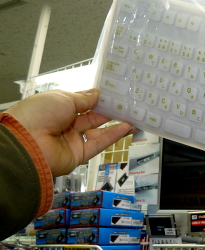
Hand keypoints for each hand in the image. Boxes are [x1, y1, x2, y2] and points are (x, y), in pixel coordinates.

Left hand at [7, 89, 134, 177]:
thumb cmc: (38, 114)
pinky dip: (113, 136)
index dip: (96, 99)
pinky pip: (98, 145)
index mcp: (57, 109)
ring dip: (116, 125)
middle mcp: (64, 125)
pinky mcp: (78, 155)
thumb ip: (83, 99)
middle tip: (127, 106)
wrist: (27, 142)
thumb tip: (96, 94)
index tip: (113, 94)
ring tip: (133, 118)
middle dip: (109, 112)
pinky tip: (126, 128)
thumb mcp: (63, 98)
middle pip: (92, 118)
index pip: (81, 104)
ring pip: (98, 132)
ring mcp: (71, 141)